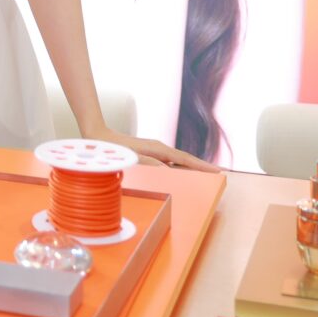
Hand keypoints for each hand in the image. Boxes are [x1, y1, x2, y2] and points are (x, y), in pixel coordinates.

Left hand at [81, 124, 219, 170]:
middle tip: (219, 176)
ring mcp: (154, 151)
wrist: (97, 138)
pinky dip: (178, 170)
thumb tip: (169, 169)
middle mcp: (159, 149)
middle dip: (202, 168)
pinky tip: (180, 177)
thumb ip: (150, 164)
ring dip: (191, 169)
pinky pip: (168, 164)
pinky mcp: (148, 155)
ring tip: (205, 178)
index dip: (203, 166)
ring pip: (177, 162)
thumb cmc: (115, 151)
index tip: (220, 172)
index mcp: (159, 149)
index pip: (186, 159)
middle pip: (186, 160)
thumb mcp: (132, 158)